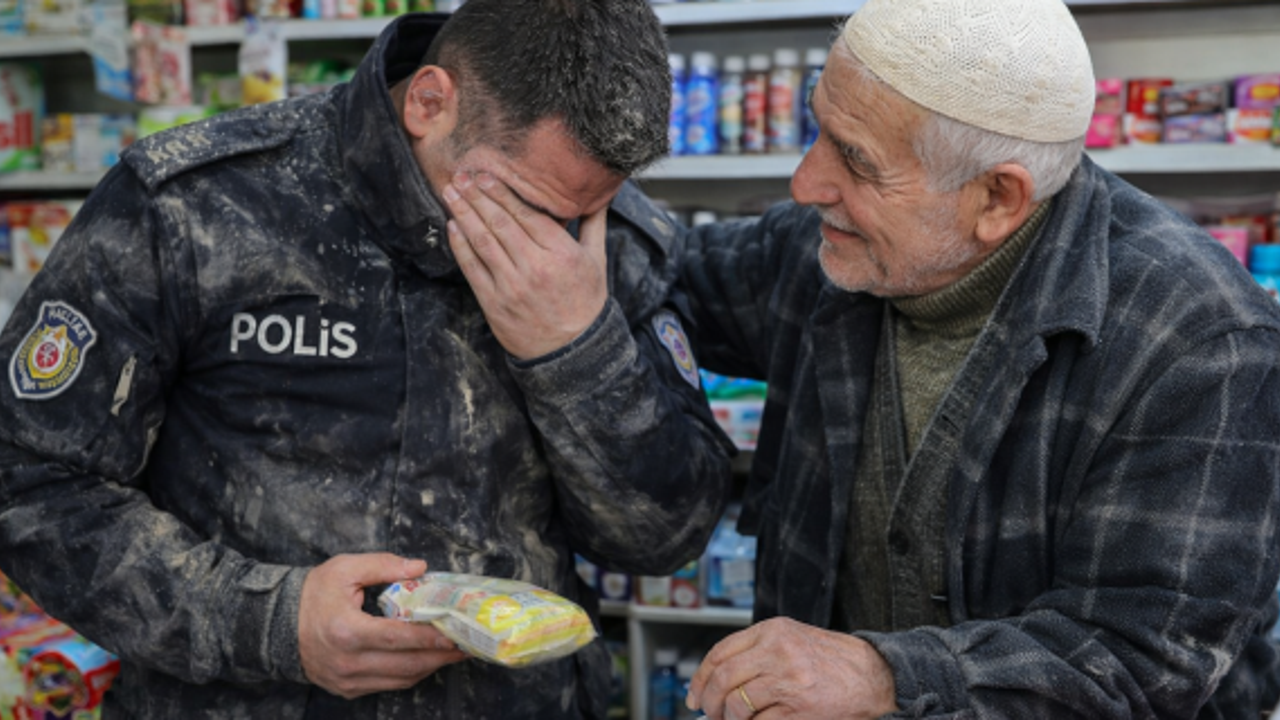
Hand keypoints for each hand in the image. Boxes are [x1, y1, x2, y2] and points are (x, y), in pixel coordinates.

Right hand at [298, 553, 466, 698]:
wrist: (278, 624)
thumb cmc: (314, 594)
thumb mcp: (345, 569)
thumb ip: (384, 565)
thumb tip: (420, 567)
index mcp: (346, 631)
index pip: (399, 638)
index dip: (430, 637)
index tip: (455, 632)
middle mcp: (348, 661)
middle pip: (406, 665)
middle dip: (440, 656)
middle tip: (466, 645)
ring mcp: (347, 680)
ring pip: (400, 680)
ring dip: (430, 667)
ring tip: (453, 653)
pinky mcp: (347, 689)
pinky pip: (387, 686)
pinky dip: (410, 674)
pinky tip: (426, 661)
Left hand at [442, 170, 608, 360]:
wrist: (571, 350)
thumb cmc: (585, 302)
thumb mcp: (597, 261)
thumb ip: (594, 224)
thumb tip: (599, 193)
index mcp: (562, 254)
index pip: (526, 215)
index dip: (501, 192)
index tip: (485, 176)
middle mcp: (535, 268)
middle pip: (500, 223)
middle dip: (477, 196)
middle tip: (461, 175)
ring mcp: (512, 286)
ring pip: (482, 242)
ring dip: (463, 214)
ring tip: (450, 192)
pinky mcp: (494, 303)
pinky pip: (472, 268)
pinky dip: (460, 245)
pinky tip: (452, 226)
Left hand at [686, 617, 897, 718]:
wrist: (875, 676)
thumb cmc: (834, 661)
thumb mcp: (792, 640)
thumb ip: (757, 653)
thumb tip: (719, 680)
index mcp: (773, 631)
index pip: (721, 652)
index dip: (700, 677)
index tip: (694, 694)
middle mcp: (778, 651)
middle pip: (724, 678)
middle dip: (709, 701)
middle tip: (709, 714)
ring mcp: (788, 680)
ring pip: (737, 703)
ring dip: (729, 719)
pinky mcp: (799, 708)